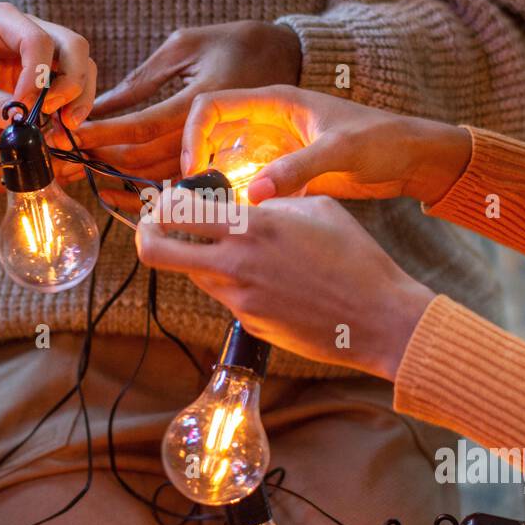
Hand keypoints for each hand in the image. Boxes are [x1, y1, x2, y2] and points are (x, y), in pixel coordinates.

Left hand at [0, 2, 95, 189]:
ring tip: (64, 126)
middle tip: (57, 115)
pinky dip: (73, 104)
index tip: (23, 107)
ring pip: (81, 64)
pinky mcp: (44, 70)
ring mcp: (41, 48)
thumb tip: (21, 122)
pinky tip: (60, 126)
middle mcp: (27, 27)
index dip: (37, 77)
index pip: (37, 41)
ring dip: (79, 96)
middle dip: (72, 83)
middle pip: (73, 47)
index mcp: (0, 20)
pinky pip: (72, 82)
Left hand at [72, 21, 301, 205]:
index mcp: (204, 98)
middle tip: (68, 154)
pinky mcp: (219, 163)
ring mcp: (218, 152)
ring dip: (117, 178)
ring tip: (83, 171)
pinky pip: (175, 185)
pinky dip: (142, 191)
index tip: (73, 132)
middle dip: (102, 157)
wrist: (288, 58)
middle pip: (148, 158)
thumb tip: (101, 103)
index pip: (145, 124)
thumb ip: (144, 78)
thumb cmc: (233, 41)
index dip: (106, 131)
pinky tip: (116, 192)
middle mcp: (212, 133)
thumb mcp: (185, 45)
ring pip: (159, 177)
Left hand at [136, 193, 433, 379]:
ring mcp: (239, 300)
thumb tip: (249, 203)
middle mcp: (235, 265)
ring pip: (194, 275)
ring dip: (200, 260)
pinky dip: (235, 284)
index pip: (176, 211)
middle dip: (146, 235)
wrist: (378, 318)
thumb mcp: (316, 208)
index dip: (162, 203)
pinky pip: (227, 298)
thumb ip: (272, 202)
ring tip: (235, 250)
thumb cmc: (356, 257)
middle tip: (156, 228)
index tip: (168, 200)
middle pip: (156, 252)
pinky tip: (272, 280)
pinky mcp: (249, 325)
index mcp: (251, 228)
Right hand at [183, 85, 472, 205]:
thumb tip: (254, 195)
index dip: (193, 134)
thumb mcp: (340, 151)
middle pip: (210, 135)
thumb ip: (297, 169)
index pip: (212, 106)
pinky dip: (235, 198)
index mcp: (276, 102)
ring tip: (204, 213)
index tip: (192, 169)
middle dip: (194, 162)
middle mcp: (268, 122)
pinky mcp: (284, 172)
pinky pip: (247, 182)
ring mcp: (274, 148)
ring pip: (225, 160)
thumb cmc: (383, 141)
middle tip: (189, 198)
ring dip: (212, 183)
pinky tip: (232, 220)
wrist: (413, 159)